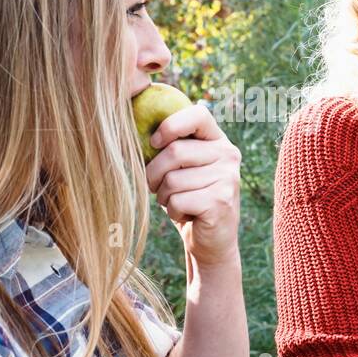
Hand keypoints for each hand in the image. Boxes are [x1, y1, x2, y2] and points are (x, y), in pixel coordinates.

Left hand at [144, 101, 240, 266]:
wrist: (212, 241)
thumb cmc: (189, 199)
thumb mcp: (181, 170)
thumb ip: (169, 149)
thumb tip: (129, 132)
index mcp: (219, 141)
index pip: (198, 114)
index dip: (171, 125)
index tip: (155, 141)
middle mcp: (228, 155)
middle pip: (175, 151)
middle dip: (154, 173)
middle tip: (155, 187)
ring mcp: (227, 178)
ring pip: (172, 180)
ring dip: (163, 196)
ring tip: (176, 203)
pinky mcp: (220, 202)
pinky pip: (177, 201)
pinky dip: (172, 212)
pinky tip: (186, 215)